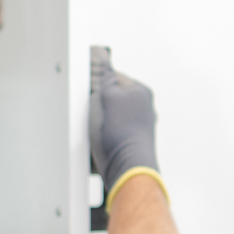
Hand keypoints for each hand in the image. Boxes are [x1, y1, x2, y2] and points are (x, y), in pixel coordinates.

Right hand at [89, 46, 160, 209]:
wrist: (128, 166)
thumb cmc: (121, 134)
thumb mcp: (106, 97)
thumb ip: (106, 79)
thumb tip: (106, 67)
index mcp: (142, 92)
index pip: (116, 77)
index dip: (99, 81)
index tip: (89, 87)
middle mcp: (145, 108)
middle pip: (114, 97)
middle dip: (100, 103)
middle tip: (92, 111)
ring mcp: (139, 126)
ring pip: (112, 116)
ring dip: (102, 121)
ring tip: (97, 129)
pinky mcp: (131, 141)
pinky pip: (113, 132)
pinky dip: (105, 134)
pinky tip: (100, 141)